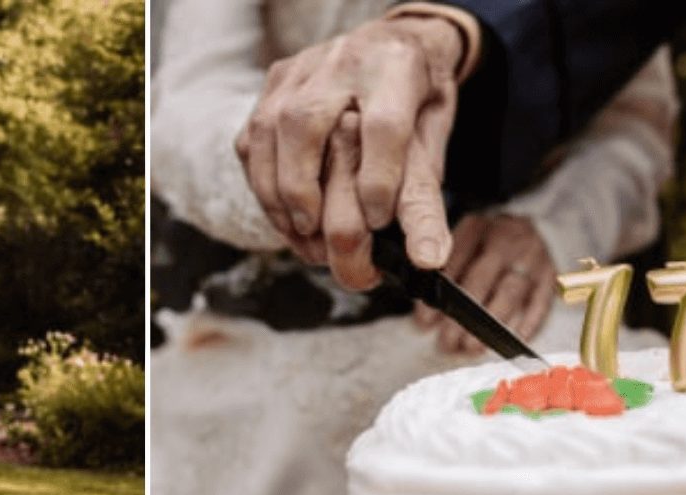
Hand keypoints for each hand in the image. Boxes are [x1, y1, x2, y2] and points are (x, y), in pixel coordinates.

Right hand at [235, 12, 469, 285]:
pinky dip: (260, 182)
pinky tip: (282, 212)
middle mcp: (344, 59)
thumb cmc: (416, 100)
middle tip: (317, 234)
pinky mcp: (274, 82)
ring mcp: (301, 68)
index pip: (382, 127)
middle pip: (304, 121)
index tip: (377, 222)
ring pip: (268, 130)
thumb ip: (424, 197)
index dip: (377, 182)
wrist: (392, 43)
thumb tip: (428, 260)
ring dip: (275, 192)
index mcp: (396, 69)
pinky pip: (251, 138)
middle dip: (303, 188)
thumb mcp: (434, 138)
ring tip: (299, 233)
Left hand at [412, 214, 556, 353]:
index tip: (424, 322)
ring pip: (510, 293)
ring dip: (490, 325)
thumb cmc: (489, 244)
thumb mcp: (464, 244)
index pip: (452, 262)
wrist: (536, 228)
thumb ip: (445, 272)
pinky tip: (510, 343)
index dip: (438, 295)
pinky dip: (527, 325)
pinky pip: (540, 303)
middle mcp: (506, 238)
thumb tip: (425, 316)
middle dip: (461, 316)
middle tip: (447, 342)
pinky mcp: (551, 275)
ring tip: (471, 347)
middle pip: (481, 280)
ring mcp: (531, 256)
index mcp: (476, 228)